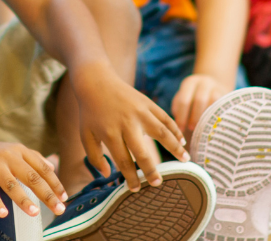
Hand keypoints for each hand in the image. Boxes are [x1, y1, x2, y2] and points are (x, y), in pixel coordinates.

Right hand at [0, 137, 65, 218]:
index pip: (42, 168)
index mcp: (20, 151)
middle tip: (58, 209)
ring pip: (12, 184)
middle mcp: (9, 156)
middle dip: (47, 194)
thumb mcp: (12, 152)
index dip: (55, 183)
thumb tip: (53, 167)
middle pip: (32, 176)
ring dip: (24, 199)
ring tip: (34, 213)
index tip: (64, 197)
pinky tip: (3, 213)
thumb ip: (32, 159)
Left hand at [72, 66, 186, 190]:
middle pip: (142, 152)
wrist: (96, 82)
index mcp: (110, 133)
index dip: (130, 177)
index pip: (123, 161)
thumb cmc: (90, 112)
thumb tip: (108, 174)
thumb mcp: (86, 135)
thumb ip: (94, 157)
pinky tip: (182, 141)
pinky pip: (165, 118)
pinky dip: (175, 129)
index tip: (135, 188)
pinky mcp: (147, 103)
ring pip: (161, 133)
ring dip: (175, 147)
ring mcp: (139, 112)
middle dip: (151, 170)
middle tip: (158, 184)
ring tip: (185, 160)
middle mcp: (127, 124)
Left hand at [171, 73, 233, 135]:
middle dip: (195, 117)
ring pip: (214, 102)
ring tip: (203, 129)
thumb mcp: (184, 99)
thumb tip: (178, 126)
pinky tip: (213, 126)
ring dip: (208, 116)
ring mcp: (217, 87)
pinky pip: (223, 106)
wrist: (213, 86)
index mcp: (190, 83)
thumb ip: (179, 109)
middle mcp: (204, 82)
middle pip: (200, 100)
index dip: (181, 116)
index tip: (179, 129)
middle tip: (191, 129)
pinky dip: (217, 116)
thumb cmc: (193, 98)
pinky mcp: (227, 94)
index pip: (184, 100)